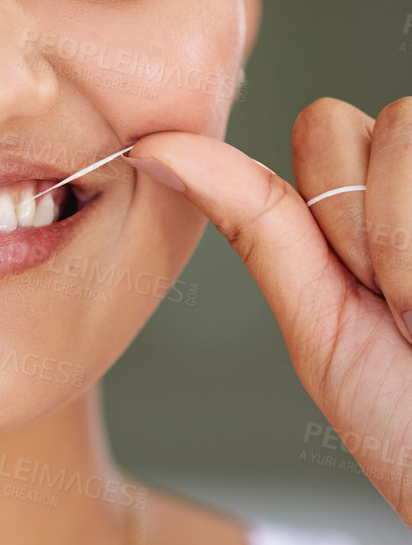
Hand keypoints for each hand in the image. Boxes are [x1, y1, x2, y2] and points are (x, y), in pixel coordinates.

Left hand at [130, 97, 411, 518]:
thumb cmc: (411, 423)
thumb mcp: (321, 322)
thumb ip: (255, 221)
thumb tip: (158, 145)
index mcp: (378, 200)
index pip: (327, 123)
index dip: (335, 204)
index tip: (358, 287)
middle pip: (392, 122)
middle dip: (384, 227)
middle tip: (407, 311)